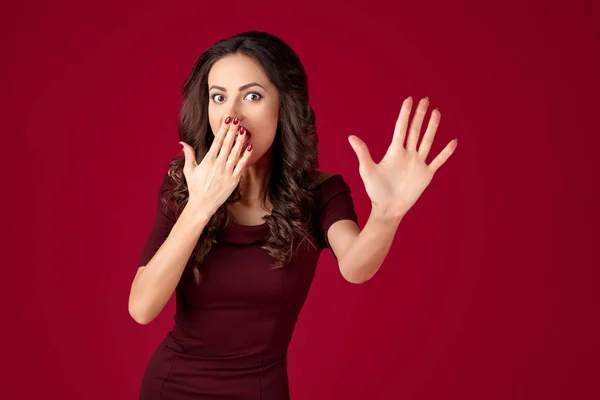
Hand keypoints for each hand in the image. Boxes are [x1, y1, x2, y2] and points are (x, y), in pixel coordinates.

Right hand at [179, 116, 252, 217]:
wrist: (202, 205)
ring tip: (244, 130)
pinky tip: (249, 147)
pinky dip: (246, 156)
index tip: (227, 120)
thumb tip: (182, 143)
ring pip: (236, 153)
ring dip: (240, 141)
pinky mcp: (234, 180)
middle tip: (238, 119)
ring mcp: (227, 172)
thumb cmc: (195, 188)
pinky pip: (241, 165)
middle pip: (227, 144)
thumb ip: (188, 155)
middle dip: (233, 131)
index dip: (223, 129)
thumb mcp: (189, 170)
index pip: (217, 141)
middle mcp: (218, 165)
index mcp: (208, 161)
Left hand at [348, 96, 456, 219]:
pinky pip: (438, 160)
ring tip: (437, 112)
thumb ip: (362, 153)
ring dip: (432, 127)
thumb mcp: (367, 170)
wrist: (387, 208)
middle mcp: (408, 154)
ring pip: (427, 141)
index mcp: (394, 151)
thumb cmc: (375, 190)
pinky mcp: (426, 174)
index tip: (409, 100)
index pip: (401, 128)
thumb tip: (351, 137)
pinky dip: (446, 152)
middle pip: (415, 130)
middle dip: (420, 115)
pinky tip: (453, 141)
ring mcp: (418, 163)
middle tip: (425, 100)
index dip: (405, 114)